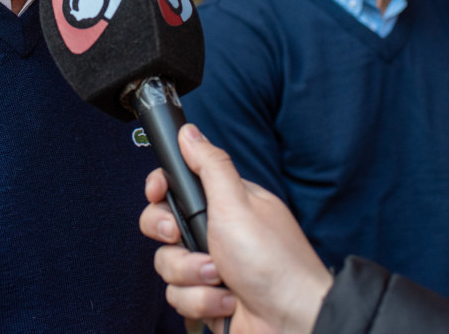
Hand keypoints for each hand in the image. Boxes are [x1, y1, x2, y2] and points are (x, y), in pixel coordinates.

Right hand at [139, 124, 332, 333]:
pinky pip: (178, 296)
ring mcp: (211, 267)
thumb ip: (209, 166)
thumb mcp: (238, 204)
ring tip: (222, 279)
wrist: (291, 323)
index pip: (178, 186)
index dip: (160, 189)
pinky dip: (201, 302)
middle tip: (189, 239)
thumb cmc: (275, 263)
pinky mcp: (206, 298)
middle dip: (172, 238)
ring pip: (167, 264)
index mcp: (226, 204)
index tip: (157, 193)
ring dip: (192, 276)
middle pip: (163, 225)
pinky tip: (227, 302)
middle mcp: (217, 233)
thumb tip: (189, 133)